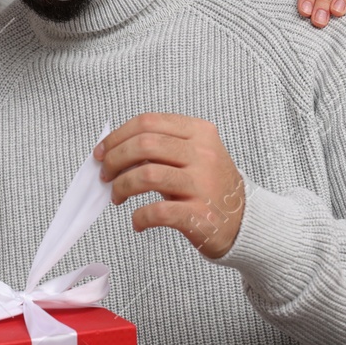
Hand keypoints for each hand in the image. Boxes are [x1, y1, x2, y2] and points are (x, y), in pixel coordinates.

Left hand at [93, 113, 245, 257]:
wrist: (244, 220)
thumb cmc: (208, 185)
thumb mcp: (193, 154)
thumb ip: (160, 146)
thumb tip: (112, 151)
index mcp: (199, 132)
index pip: (148, 122)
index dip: (117, 136)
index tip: (101, 152)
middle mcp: (203, 154)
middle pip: (144, 144)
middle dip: (114, 160)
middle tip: (105, 175)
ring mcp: (203, 185)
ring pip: (147, 175)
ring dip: (121, 187)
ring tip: (117, 197)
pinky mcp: (200, 215)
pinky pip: (157, 212)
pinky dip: (139, 217)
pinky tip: (138, 222)